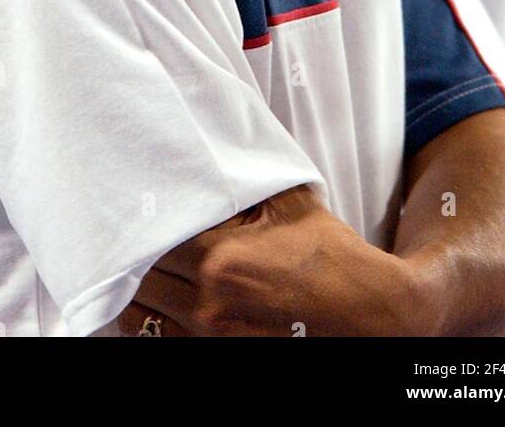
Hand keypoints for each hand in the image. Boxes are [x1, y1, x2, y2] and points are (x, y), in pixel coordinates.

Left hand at [118, 186, 432, 336]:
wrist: (367, 315)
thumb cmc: (327, 255)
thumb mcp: (289, 202)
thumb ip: (246, 176)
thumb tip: (207, 144)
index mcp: (223, 258)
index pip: (155, 231)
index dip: (146, 214)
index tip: (140, 199)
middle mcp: (209, 303)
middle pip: (141, 271)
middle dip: (140, 247)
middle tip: (137, 225)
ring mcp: (208, 339)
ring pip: (141, 308)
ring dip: (138, 283)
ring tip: (143, 259)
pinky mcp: (211, 359)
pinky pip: (154, 336)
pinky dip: (149, 315)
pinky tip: (156, 293)